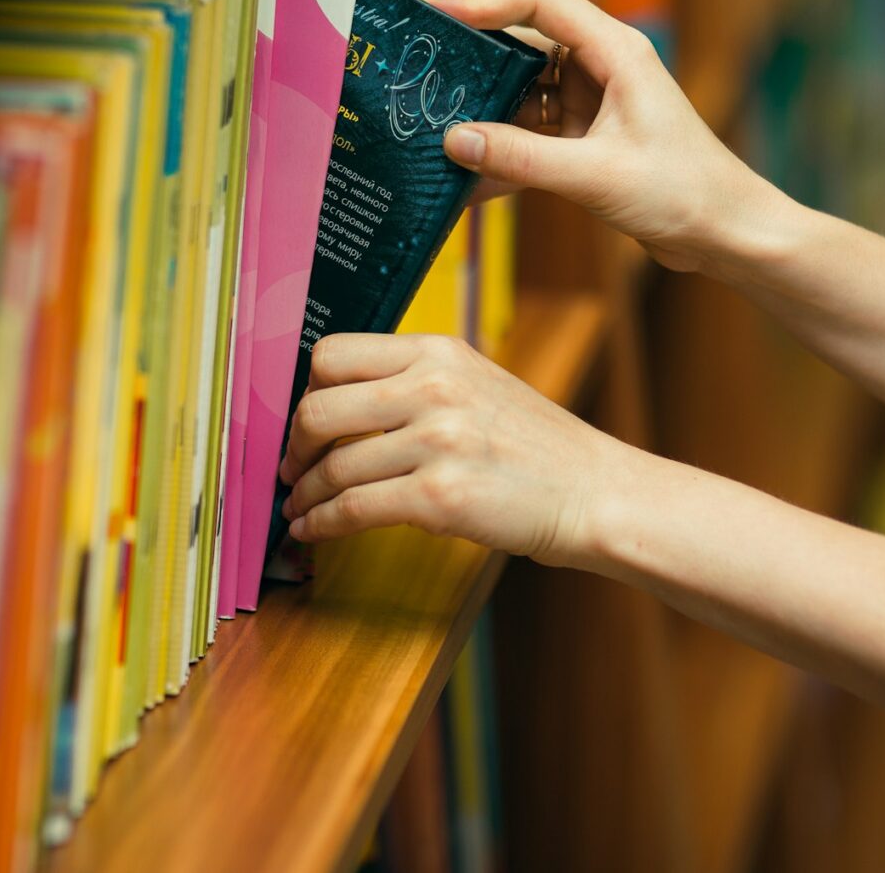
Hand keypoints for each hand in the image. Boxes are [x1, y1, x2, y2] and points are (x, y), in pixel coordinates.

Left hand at [277, 332, 634, 565]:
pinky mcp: (439, 498)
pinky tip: (313, 530)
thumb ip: (413, 381)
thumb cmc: (534, 446)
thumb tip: (336, 403)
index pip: (332, 354)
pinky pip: (352, 510)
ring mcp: (436, 442)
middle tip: (291, 468)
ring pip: (332, 467)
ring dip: (304, 494)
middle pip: (319, 409)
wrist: (593, 492)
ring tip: (300, 507)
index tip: (305, 422)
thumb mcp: (476, 384)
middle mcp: (433, 388)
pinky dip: (321, 524)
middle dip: (294, 447)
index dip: (305, 392)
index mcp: (437, 352)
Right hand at [427, 0, 791, 273]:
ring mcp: (592, 104)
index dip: (486, 2)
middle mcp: (601, 67)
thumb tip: (455, 140)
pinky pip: (530, 136)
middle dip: (474, 61)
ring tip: (432, 131)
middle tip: (421, 74)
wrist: (726, 234)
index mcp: (616, 52)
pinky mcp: (585, 140)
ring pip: (521, 93)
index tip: (438, 18)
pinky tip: (467, 180)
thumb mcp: (595, 175)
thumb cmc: (684, 192)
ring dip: (483, 115)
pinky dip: (502, 153)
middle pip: (522, 43)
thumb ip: (521, 158)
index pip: (540, 0)